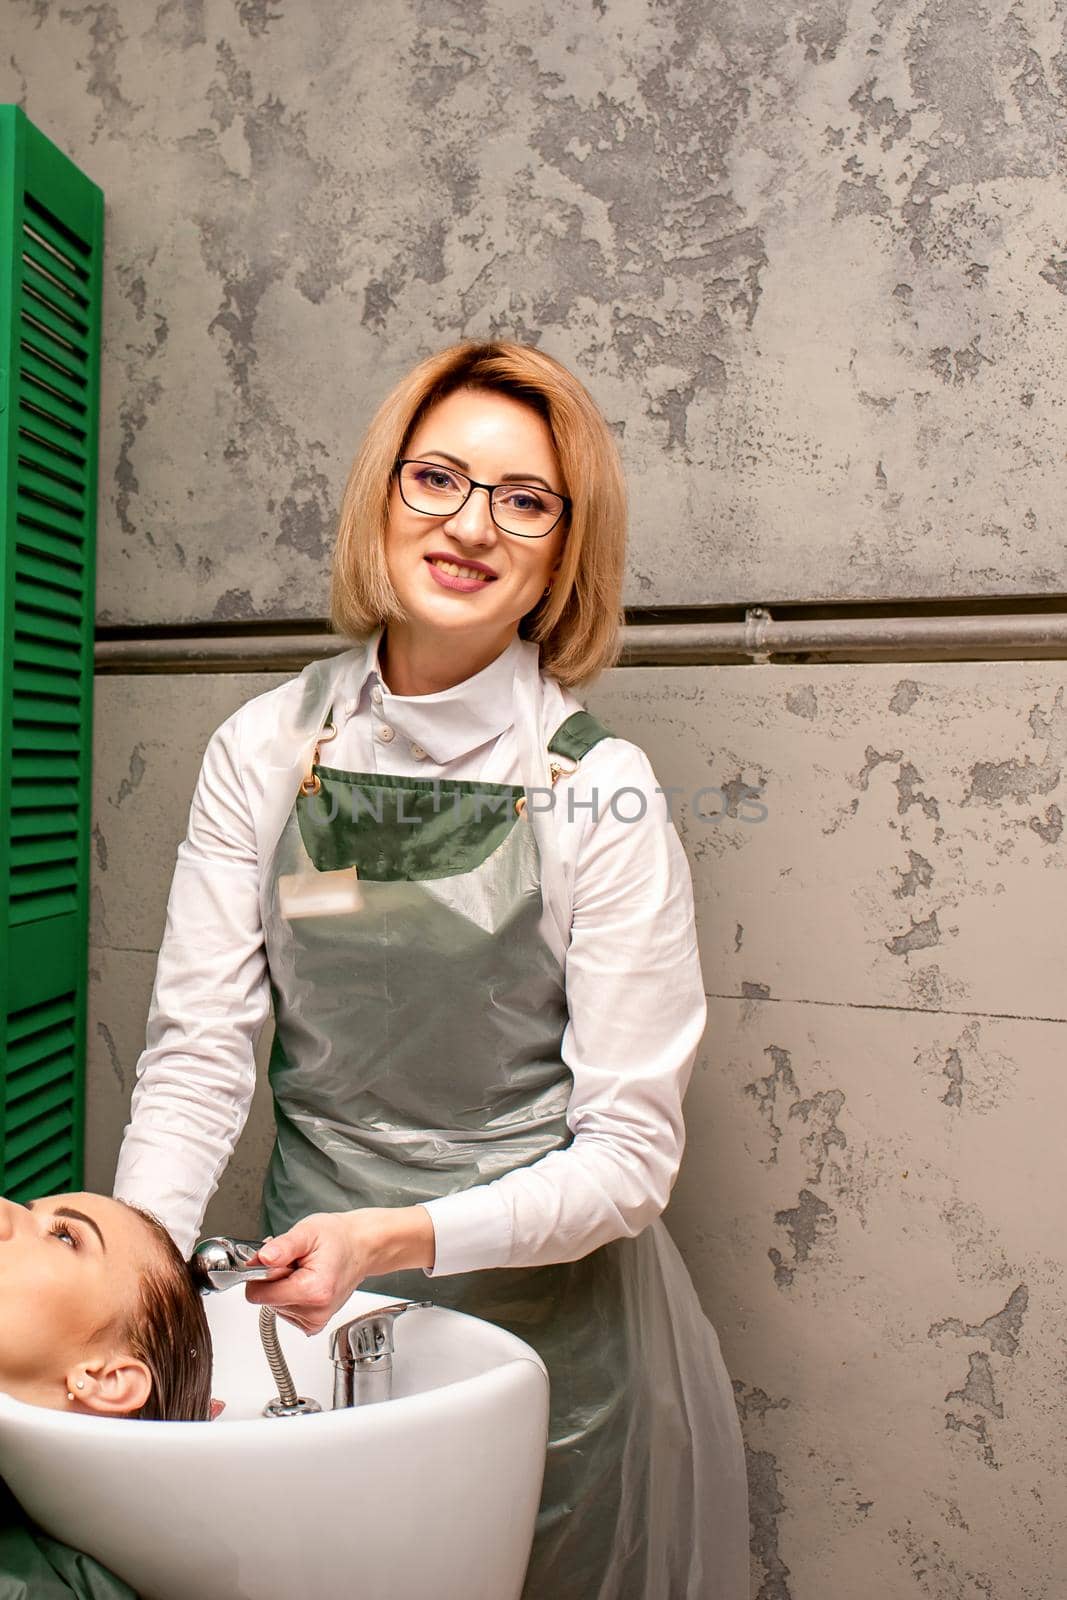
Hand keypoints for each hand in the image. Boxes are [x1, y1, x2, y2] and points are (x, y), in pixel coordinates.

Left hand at [242, 1206, 435, 1335]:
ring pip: (274, 1306)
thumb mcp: (307, 1232)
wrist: (361, 1247)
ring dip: (284, 1285)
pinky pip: (285, 1311)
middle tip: (296, 1261)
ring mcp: (315, 1321)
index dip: (262, 1273)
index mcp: (312, 1291)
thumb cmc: (338, 1238)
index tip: (278, 1259)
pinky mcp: (313, 1324)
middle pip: (266, 1300)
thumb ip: (282, 1247)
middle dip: (275, 1278)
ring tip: (304, 1269)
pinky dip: (291, 1295)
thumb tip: (260, 1260)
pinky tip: (308, 1281)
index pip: (258, 1295)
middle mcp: (315, 1312)